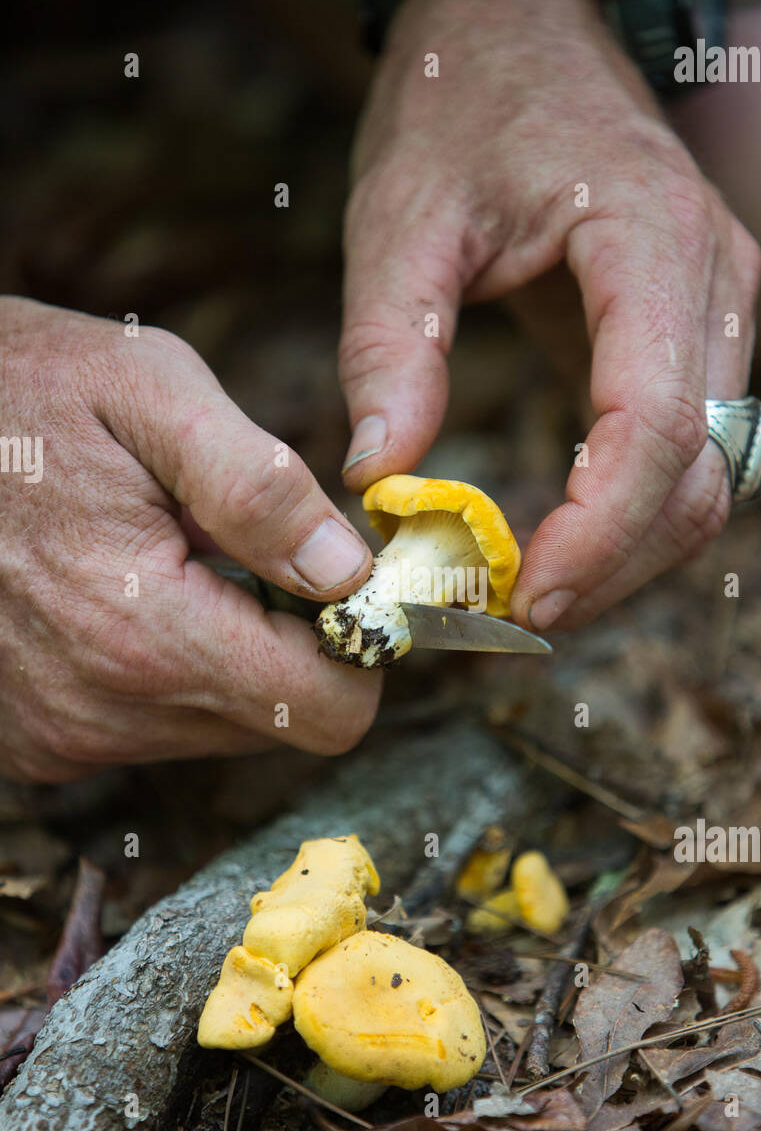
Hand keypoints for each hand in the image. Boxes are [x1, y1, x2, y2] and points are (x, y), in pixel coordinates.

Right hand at [0, 297, 379, 781]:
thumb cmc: (18, 392)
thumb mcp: (150, 390)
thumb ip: (260, 489)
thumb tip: (347, 571)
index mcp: (146, 634)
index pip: (326, 711)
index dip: (357, 643)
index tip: (339, 580)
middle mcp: (101, 713)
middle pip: (277, 723)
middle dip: (287, 641)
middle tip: (235, 548)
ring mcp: (59, 736)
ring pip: (214, 726)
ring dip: (220, 650)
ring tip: (158, 559)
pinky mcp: (32, 740)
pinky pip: (146, 726)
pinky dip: (158, 669)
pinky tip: (113, 593)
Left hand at [339, 0, 760, 629]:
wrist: (519, 33)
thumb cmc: (460, 106)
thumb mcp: (399, 217)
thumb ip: (388, 348)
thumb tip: (375, 479)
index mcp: (650, 242)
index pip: (655, 425)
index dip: (597, 531)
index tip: (520, 593)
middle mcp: (713, 282)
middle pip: (699, 473)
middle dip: (612, 565)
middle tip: (512, 615)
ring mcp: (717, 310)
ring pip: (709, 478)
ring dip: (628, 554)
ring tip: (529, 592)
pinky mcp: (694, 334)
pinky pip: (689, 453)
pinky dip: (632, 515)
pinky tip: (562, 544)